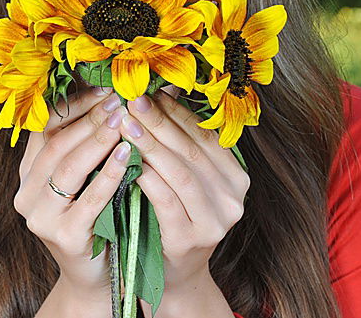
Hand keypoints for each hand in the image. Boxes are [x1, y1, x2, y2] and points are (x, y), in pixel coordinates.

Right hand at [14, 83, 132, 302]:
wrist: (97, 278)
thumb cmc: (97, 220)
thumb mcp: (84, 180)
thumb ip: (86, 146)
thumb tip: (112, 96)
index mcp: (28, 173)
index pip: (43, 129)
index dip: (72, 106)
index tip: (103, 89)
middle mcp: (26, 193)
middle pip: (55, 146)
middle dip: (89, 120)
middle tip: (117, 101)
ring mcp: (41, 217)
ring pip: (67, 169)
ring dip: (97, 142)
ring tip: (122, 123)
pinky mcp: (63, 237)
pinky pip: (88, 200)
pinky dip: (109, 176)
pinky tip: (129, 157)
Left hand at [119, 85, 249, 295]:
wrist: (174, 271)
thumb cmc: (174, 214)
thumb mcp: (184, 177)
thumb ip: (178, 142)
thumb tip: (159, 89)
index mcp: (235, 175)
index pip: (204, 134)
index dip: (174, 110)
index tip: (147, 89)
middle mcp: (233, 197)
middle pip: (190, 150)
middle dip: (158, 122)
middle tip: (131, 99)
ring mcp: (214, 221)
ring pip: (179, 173)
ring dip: (150, 145)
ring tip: (125, 124)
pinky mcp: (190, 239)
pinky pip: (165, 201)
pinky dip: (146, 178)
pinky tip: (127, 162)